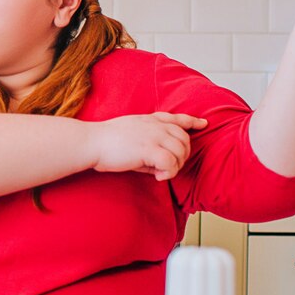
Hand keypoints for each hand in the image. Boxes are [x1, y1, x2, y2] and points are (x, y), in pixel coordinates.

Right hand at [89, 112, 207, 181]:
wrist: (91, 142)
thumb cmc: (105, 142)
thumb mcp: (130, 134)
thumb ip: (148, 143)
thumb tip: (159, 165)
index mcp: (149, 120)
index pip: (177, 118)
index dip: (192, 121)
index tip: (203, 124)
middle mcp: (155, 125)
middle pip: (184, 138)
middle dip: (183, 155)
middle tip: (170, 167)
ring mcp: (153, 135)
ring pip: (180, 151)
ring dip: (176, 166)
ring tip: (162, 173)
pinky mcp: (148, 149)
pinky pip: (170, 162)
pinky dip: (169, 173)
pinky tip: (159, 177)